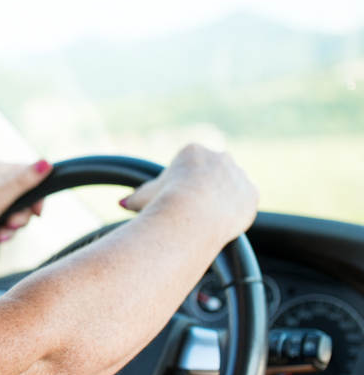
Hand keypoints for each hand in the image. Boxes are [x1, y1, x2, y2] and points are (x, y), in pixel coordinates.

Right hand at [119, 144, 258, 242]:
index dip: (181, 185)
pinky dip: (236, 211)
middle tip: (192, 210)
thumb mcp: (145, 197)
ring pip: (231, 186)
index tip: (175, 200)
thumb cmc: (164, 201)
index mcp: (193, 151)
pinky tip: (222, 223)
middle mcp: (219, 157)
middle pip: (213, 172)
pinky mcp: (251, 193)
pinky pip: (245, 202)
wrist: (192, 213)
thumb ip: (136, 197)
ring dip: (222, 199)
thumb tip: (122, 203)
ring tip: (207, 219)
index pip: (190, 166)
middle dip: (205, 189)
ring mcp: (238, 175)